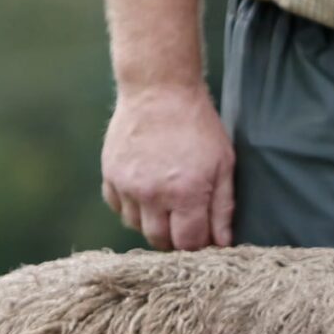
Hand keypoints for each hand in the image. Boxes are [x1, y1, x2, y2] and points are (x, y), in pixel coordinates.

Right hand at [101, 83, 234, 250]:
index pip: (188, 243)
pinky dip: (131, 206)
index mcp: (185, 194)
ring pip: (136, 226)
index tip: (203, 235)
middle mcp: (152, 194)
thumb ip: (222, 207)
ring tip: (165, 203)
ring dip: (151, 222)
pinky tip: (145, 193)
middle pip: (159, 240)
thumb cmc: (197, 125)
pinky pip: (117, 206)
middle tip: (184, 223)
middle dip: (174, 239)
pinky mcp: (110, 174)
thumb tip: (222, 243)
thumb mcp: (223, 164)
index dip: (198, 244)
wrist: (158, 90)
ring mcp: (127, 185)